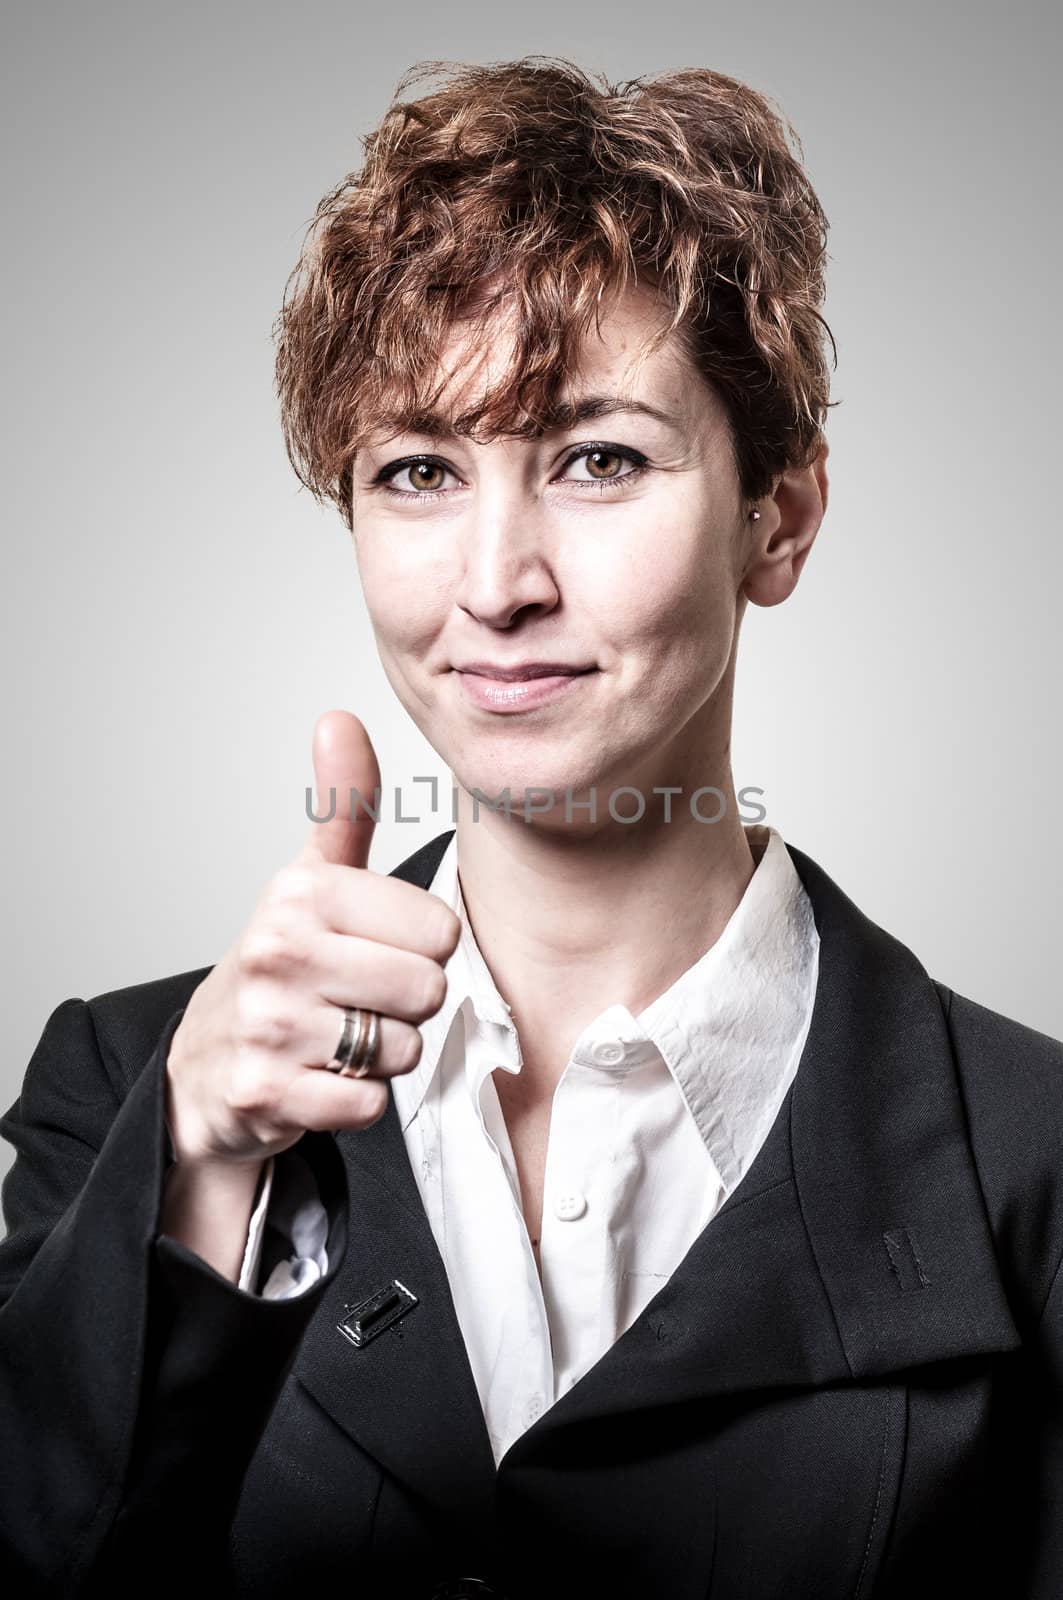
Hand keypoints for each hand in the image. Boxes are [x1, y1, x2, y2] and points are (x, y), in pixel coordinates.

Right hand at [164, 710, 459, 1167]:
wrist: (205, 1065)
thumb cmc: (281, 965)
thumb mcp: (309, 881)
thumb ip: (342, 806)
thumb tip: (339, 717)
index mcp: (302, 894)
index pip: (441, 931)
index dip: (420, 950)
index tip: (373, 950)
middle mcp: (280, 952)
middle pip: (429, 990)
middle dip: (404, 1005)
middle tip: (355, 999)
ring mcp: (269, 1025)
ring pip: (404, 1049)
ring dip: (381, 1055)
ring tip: (335, 1037)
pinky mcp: (266, 1093)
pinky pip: (371, 1104)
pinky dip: (356, 1101)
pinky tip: (319, 1078)